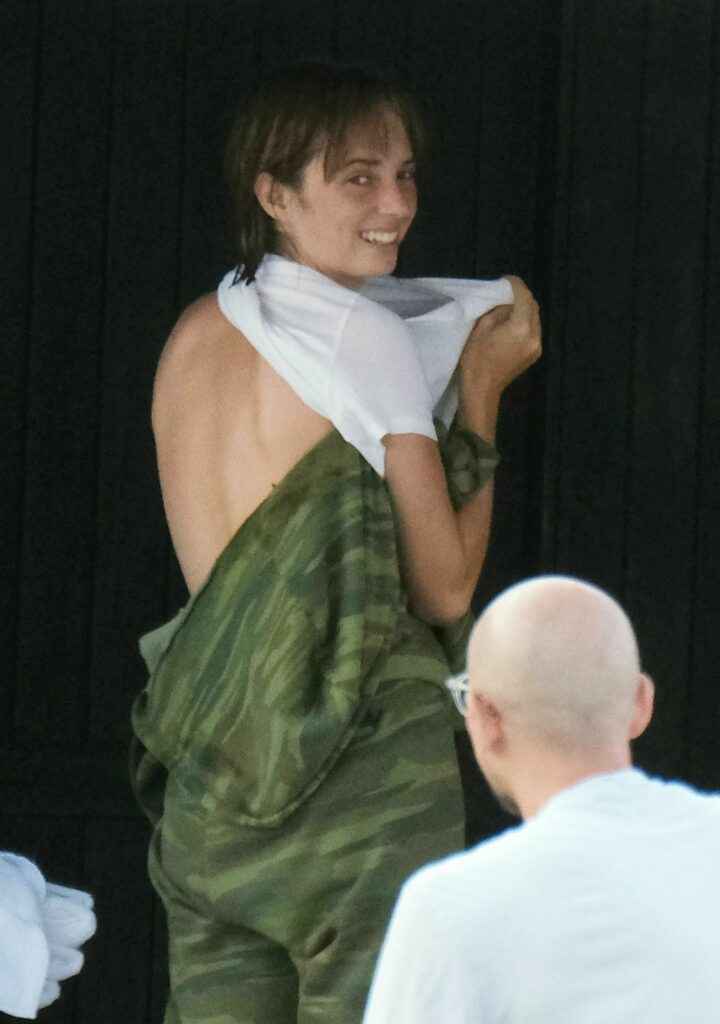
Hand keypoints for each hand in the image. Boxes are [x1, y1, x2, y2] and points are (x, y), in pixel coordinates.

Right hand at [459, 276, 541, 392]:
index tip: (505, 280)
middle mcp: (534, 335)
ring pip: (535, 318)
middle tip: (505, 293)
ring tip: (507, 307)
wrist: (482, 390)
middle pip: (533, 306)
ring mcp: (537, 346)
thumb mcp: (481, 327)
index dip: (515, 285)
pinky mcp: (534, 353)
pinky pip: (533, 330)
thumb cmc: (475, 360)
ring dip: (524, 309)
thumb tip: (506, 302)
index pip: (524, 297)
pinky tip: (511, 324)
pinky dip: (525, 322)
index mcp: (520, 327)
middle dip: (521, 296)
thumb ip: (498, 310)